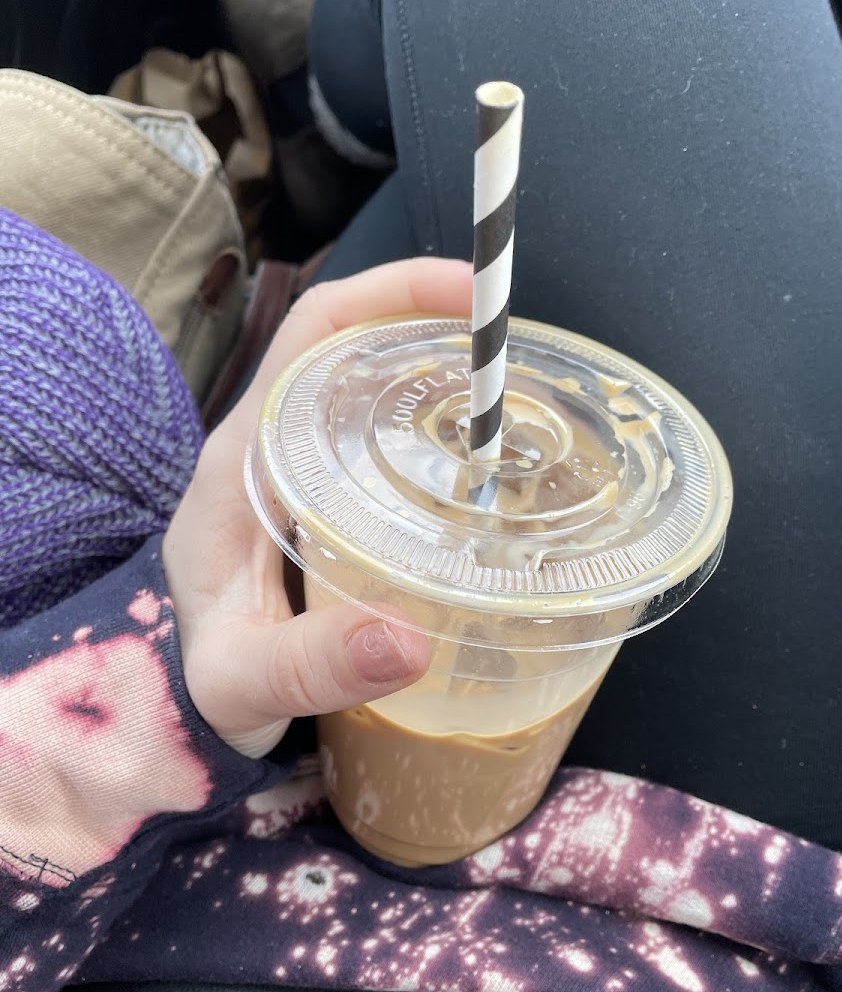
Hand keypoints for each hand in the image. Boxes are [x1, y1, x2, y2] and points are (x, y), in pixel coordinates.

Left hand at [163, 258, 471, 757]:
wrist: (170, 699)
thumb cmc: (194, 681)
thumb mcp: (242, 680)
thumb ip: (311, 666)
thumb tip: (410, 641)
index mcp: (246, 456)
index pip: (315, 331)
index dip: (391, 292)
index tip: (470, 295)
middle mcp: (275, 445)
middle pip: (359, 344)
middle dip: (439, 329)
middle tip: (519, 358)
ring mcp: (302, 470)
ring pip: (378, 390)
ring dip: (445, 379)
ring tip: (521, 402)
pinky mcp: (327, 502)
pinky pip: (388, 441)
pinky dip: (440, 434)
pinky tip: (490, 467)